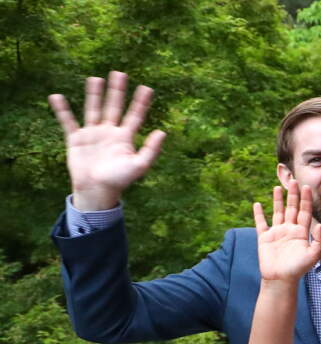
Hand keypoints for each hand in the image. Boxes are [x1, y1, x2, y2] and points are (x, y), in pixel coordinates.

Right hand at [50, 71, 165, 210]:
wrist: (97, 191)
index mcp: (125, 137)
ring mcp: (93, 134)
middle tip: (120, 73)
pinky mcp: (76, 139)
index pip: (135, 115)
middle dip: (117, 91)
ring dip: (94, 95)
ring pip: (93, 109)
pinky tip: (56, 96)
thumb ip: (151, 149)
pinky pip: (68, 121)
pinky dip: (62, 110)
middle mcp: (109, 132)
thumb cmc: (120, 180)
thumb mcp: (139, 166)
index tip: (147, 87)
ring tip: (95, 78)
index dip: (141, 102)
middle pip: (114, 106)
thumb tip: (162, 131)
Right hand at [254, 181, 320, 282]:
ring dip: (277, 200)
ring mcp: (277, 232)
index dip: (306, 200)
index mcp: (302, 232)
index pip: (305, 212)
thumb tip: (319, 225)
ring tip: (278, 187)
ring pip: (277, 212)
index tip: (307, 187)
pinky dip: (258, 214)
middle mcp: (290, 230)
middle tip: (294, 180)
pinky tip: (257, 204)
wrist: (280, 279)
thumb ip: (319, 241)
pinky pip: (261, 223)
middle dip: (293, 195)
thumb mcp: (313, 256)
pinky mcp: (264, 237)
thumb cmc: (298, 269)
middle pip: (292, 208)